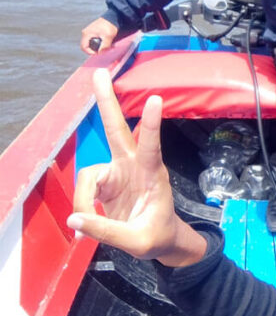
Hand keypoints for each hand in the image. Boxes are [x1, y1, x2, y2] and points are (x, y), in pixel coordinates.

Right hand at [66, 68, 206, 266]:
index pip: (151, 146)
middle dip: (106, 102)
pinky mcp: (105, 181)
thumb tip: (74, 220)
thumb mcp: (137, 242)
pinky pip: (84, 189)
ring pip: (88, 175)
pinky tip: (85, 224)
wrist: (160, 241)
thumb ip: (107, 231)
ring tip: (85, 225)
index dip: (150, 124)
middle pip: (116, 130)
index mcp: (152, 175)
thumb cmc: (157, 236)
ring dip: (83, 200)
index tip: (155, 99)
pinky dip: (81, 208)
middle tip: (99, 73)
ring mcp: (117, 171)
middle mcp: (133, 166)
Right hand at [81, 17, 118, 54]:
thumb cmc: (109, 25)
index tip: (98, 53)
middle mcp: (86, 33)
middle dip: (94, 50)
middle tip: (102, 50)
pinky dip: (98, 42)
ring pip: (90, 43)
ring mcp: (89, 32)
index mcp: (86, 34)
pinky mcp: (93, 32)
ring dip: (97, 46)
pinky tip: (105, 42)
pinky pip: (93, 40)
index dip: (90, 52)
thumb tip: (100, 53)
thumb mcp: (108, 37)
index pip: (83, 47)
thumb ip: (104, 46)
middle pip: (86, 46)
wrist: (113, 17)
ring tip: (104, 46)